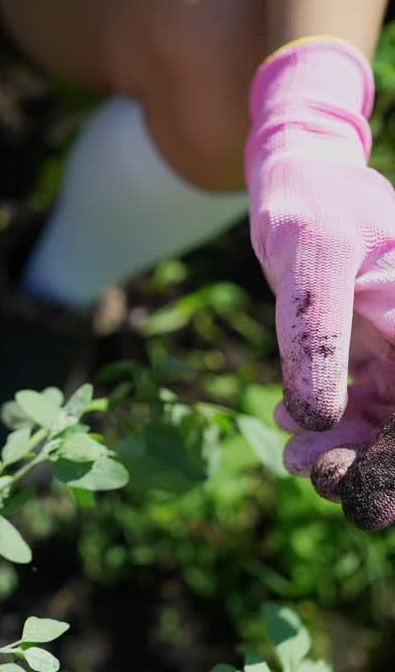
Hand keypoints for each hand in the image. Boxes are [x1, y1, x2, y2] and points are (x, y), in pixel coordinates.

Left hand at [246, 38, 394, 529]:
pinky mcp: (373, 351)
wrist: (297, 178)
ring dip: (344, 452)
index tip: (361, 493)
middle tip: (320, 482)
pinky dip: (327, 425)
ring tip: (295, 458)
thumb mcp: (312, 256)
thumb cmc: (312, 202)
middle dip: (372, 467)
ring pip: (387, 426)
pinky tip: (287, 420)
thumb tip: (318, 419)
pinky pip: (360, 407)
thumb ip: (317, 334)